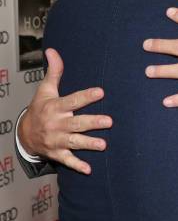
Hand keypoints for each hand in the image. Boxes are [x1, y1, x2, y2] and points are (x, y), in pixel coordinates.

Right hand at [18, 48, 111, 173]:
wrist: (25, 134)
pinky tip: (89, 170)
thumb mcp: (45, 89)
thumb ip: (54, 71)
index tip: (101, 91)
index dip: (86, 96)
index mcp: (55, 107)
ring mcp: (57, 140)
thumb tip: (52, 50)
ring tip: (104, 145)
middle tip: (109, 121)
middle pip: (77, 123)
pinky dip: (77, 165)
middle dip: (93, 122)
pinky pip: (67, 161)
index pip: (72, 100)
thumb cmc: (40, 108)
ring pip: (74, 142)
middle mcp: (56, 124)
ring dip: (88, 144)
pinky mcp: (57, 153)